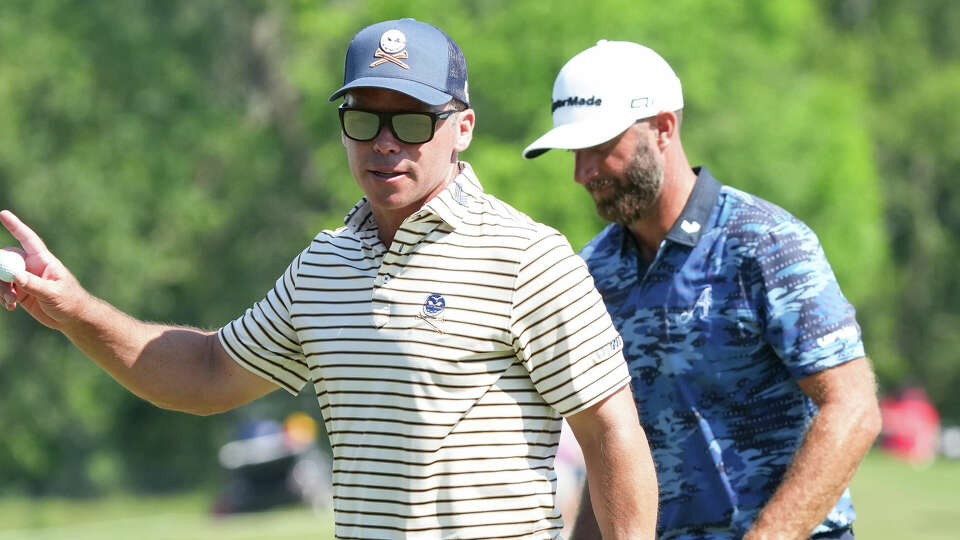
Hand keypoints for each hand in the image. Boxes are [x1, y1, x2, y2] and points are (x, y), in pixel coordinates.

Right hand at [1, 210, 90, 329]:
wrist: (72, 318)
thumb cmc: (70, 302)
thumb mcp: (53, 293)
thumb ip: (33, 284)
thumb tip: (13, 275)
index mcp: (43, 260)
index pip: (28, 239)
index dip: (15, 226)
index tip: (3, 213)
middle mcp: (32, 266)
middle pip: (7, 258)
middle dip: (0, 269)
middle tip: (5, 287)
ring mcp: (24, 278)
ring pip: (1, 275)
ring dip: (0, 288)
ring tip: (9, 301)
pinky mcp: (20, 291)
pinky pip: (2, 288)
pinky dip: (1, 296)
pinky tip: (10, 306)